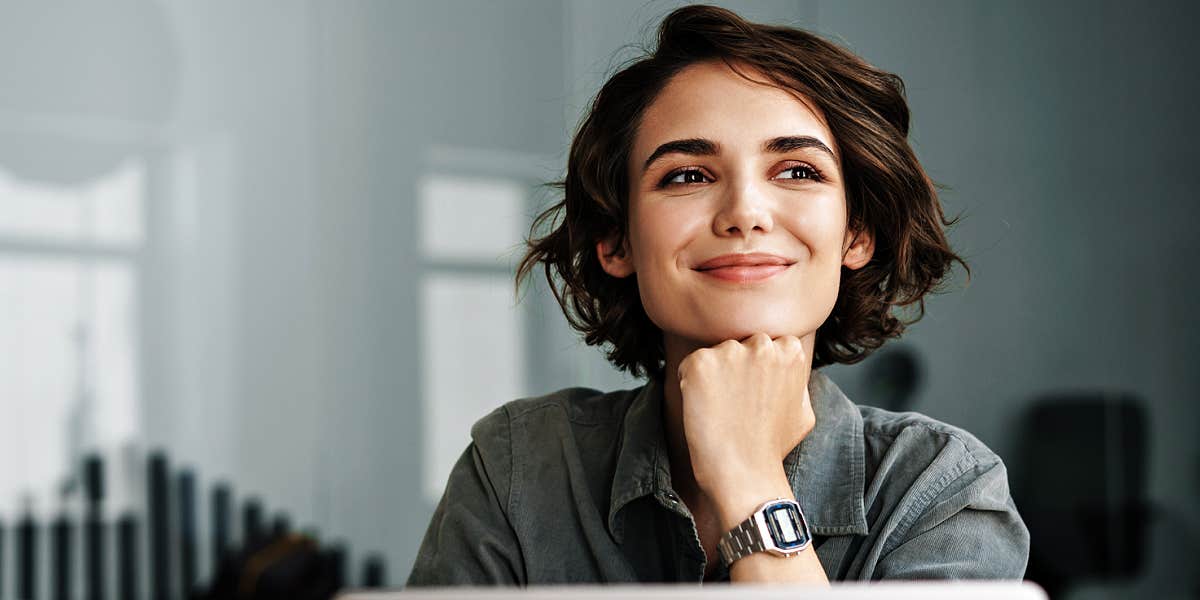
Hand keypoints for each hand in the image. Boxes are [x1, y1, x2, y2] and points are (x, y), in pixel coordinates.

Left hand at [676, 332, 815, 508]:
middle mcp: (762, 344)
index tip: (753, 393)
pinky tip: (703, 409)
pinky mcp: (700, 364)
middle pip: (739, 344)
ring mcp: (730, 352)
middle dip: (734, 367)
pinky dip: (690, 385)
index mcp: (790, 350)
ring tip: (720, 410)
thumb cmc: (772, 448)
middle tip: (734, 403)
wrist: (745, 473)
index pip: (765, 344)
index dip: (756, 369)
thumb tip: (790, 368)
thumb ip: (796, 381)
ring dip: (713, 376)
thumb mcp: (803, 410)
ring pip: (714, 354)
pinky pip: (689, 365)